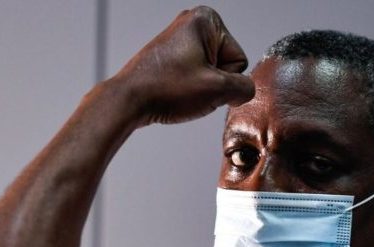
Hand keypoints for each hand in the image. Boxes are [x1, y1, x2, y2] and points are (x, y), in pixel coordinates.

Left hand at [113, 6, 255, 126]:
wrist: (129, 100)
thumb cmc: (164, 88)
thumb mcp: (217, 90)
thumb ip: (245, 88)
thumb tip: (244, 91)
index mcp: (206, 20)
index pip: (239, 60)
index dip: (225, 78)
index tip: (201, 80)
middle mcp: (192, 24)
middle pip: (226, 65)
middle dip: (213, 83)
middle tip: (189, 87)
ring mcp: (180, 40)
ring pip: (211, 74)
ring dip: (201, 89)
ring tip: (179, 90)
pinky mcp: (171, 57)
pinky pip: (195, 78)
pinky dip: (188, 89)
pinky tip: (173, 92)